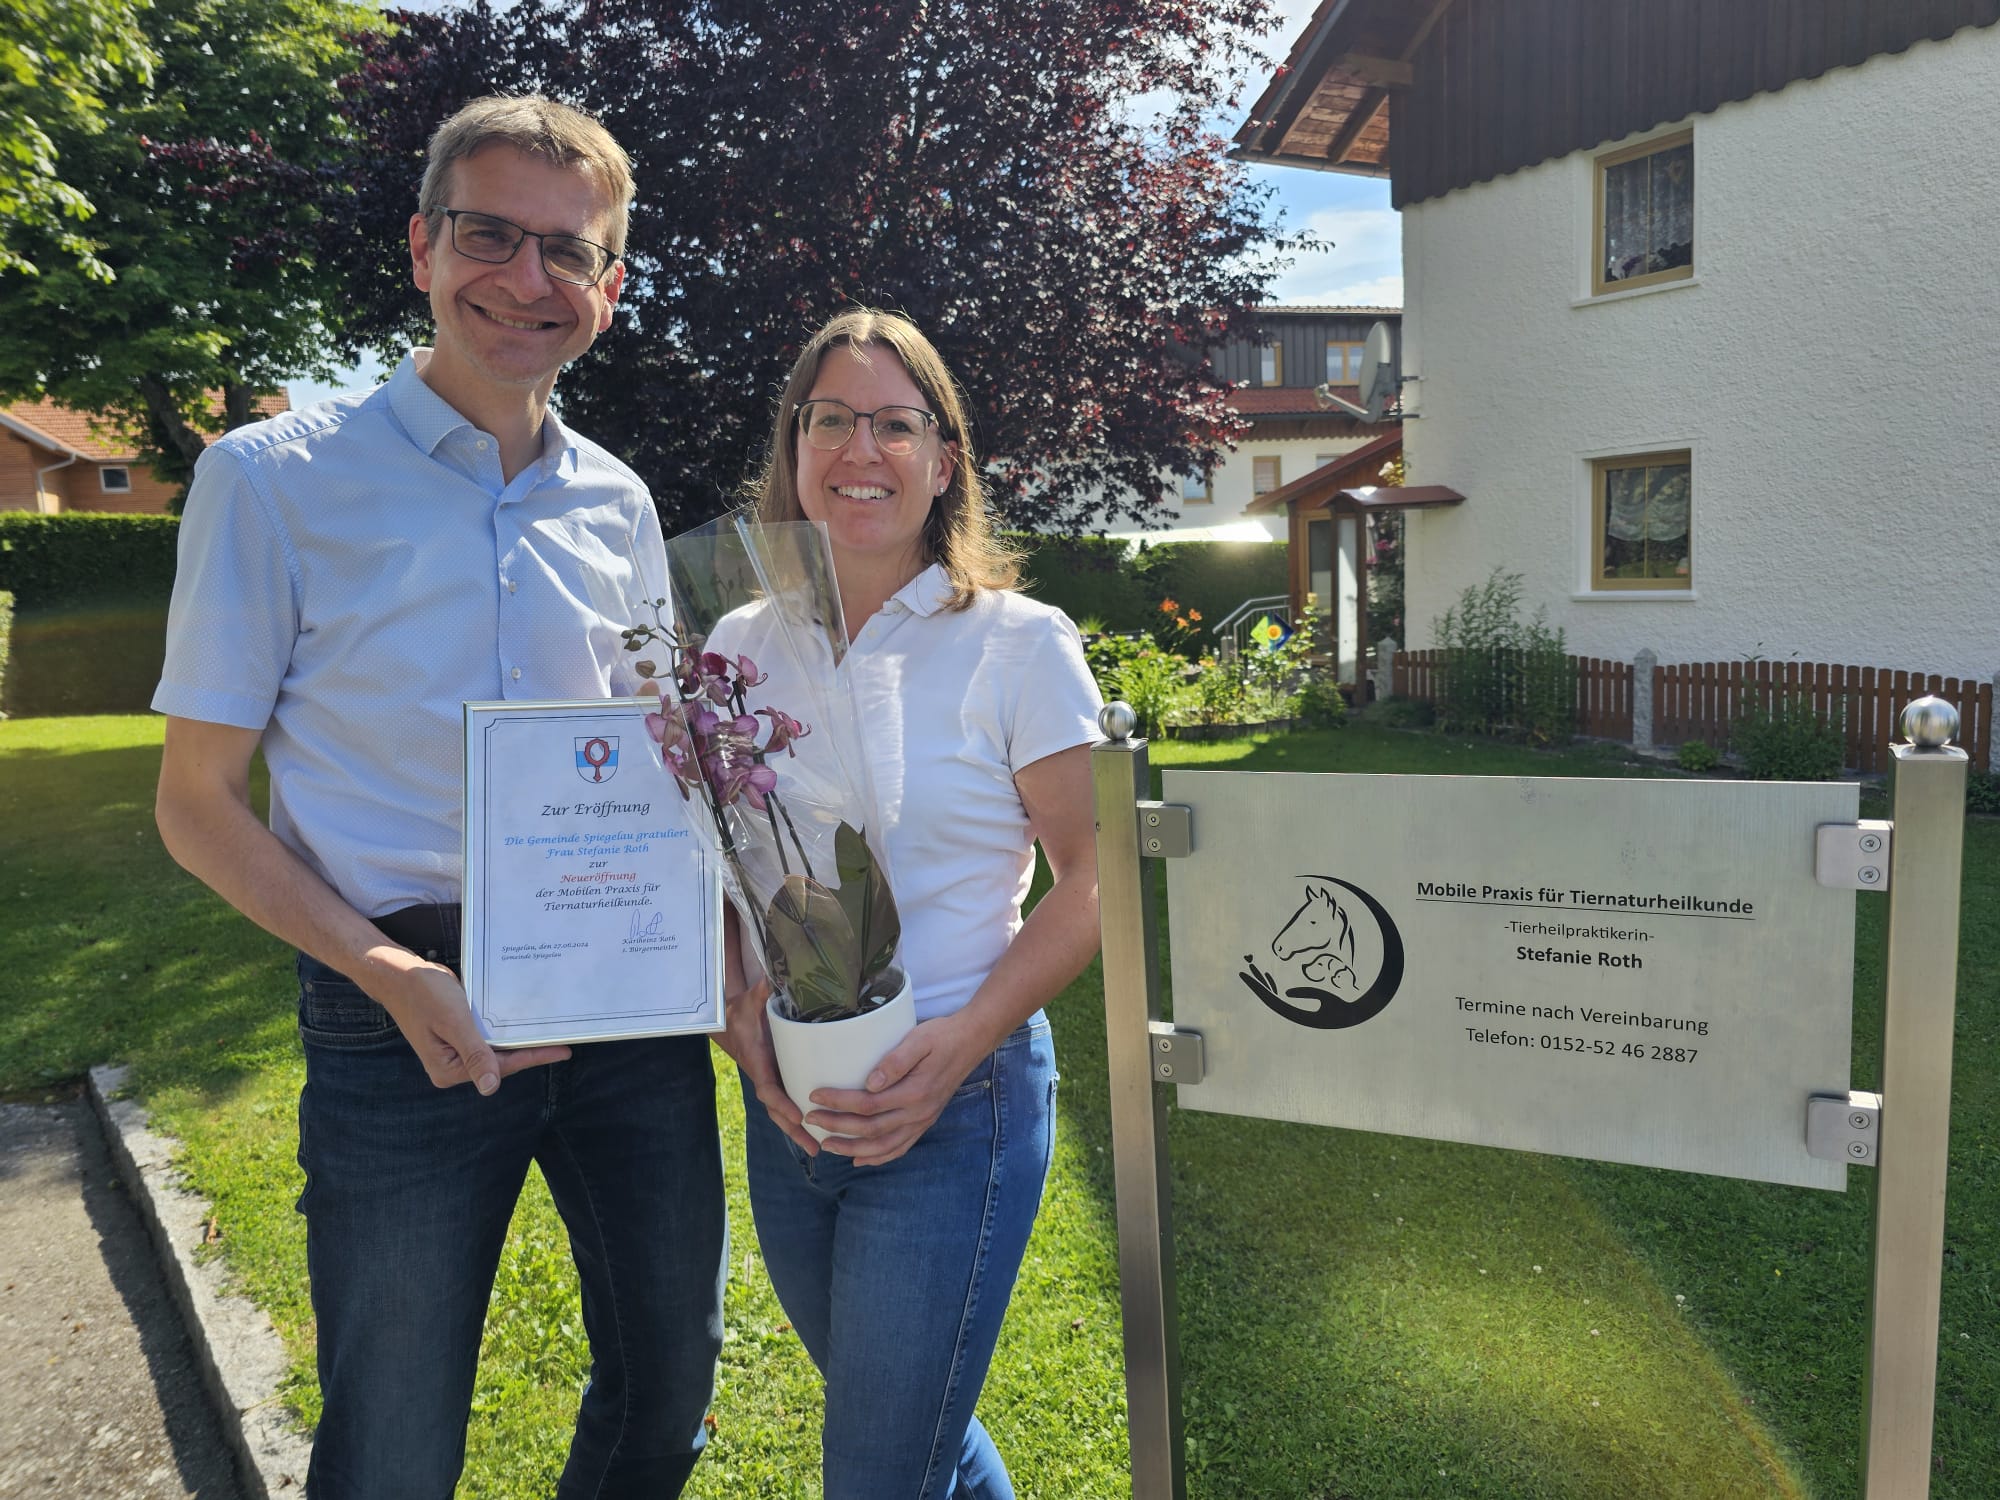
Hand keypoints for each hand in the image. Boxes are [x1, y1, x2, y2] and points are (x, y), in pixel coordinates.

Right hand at [374, 959, 569, 1093]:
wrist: (399, 974)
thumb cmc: (423, 994)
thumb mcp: (453, 1021)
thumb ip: (474, 1053)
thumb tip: (491, 1087)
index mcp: (449, 1069)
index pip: (501, 1066)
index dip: (533, 1057)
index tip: (562, 1051)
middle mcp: (453, 1065)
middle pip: (501, 1060)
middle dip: (529, 1049)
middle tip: (565, 1041)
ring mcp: (456, 1051)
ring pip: (496, 1048)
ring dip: (519, 1039)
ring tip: (551, 1033)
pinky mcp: (458, 1036)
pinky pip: (487, 1036)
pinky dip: (504, 1029)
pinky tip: (523, 1022)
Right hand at [713, 978, 817, 1153]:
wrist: (730, 1024)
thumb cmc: (741, 1013)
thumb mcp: (749, 1001)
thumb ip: (761, 992)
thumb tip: (772, 979)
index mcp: (759, 1063)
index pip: (770, 1090)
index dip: (783, 1104)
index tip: (799, 1116)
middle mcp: (765, 1078)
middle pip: (778, 1111)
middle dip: (795, 1130)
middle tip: (816, 1146)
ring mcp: (772, 1083)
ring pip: (783, 1114)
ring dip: (799, 1132)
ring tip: (820, 1149)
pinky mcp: (779, 1083)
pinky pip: (788, 1106)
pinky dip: (800, 1122)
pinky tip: (819, 1135)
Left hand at [808, 1016, 984, 1166]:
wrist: (971, 1041)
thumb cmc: (941, 1035)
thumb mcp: (918, 1039)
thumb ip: (895, 1061)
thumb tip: (871, 1082)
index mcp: (915, 1092)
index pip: (868, 1104)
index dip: (838, 1103)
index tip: (814, 1096)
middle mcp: (919, 1112)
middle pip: (870, 1129)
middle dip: (837, 1127)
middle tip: (810, 1120)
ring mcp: (923, 1120)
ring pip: (883, 1146)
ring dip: (852, 1149)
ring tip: (827, 1145)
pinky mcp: (925, 1121)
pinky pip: (900, 1147)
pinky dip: (878, 1157)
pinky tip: (860, 1160)